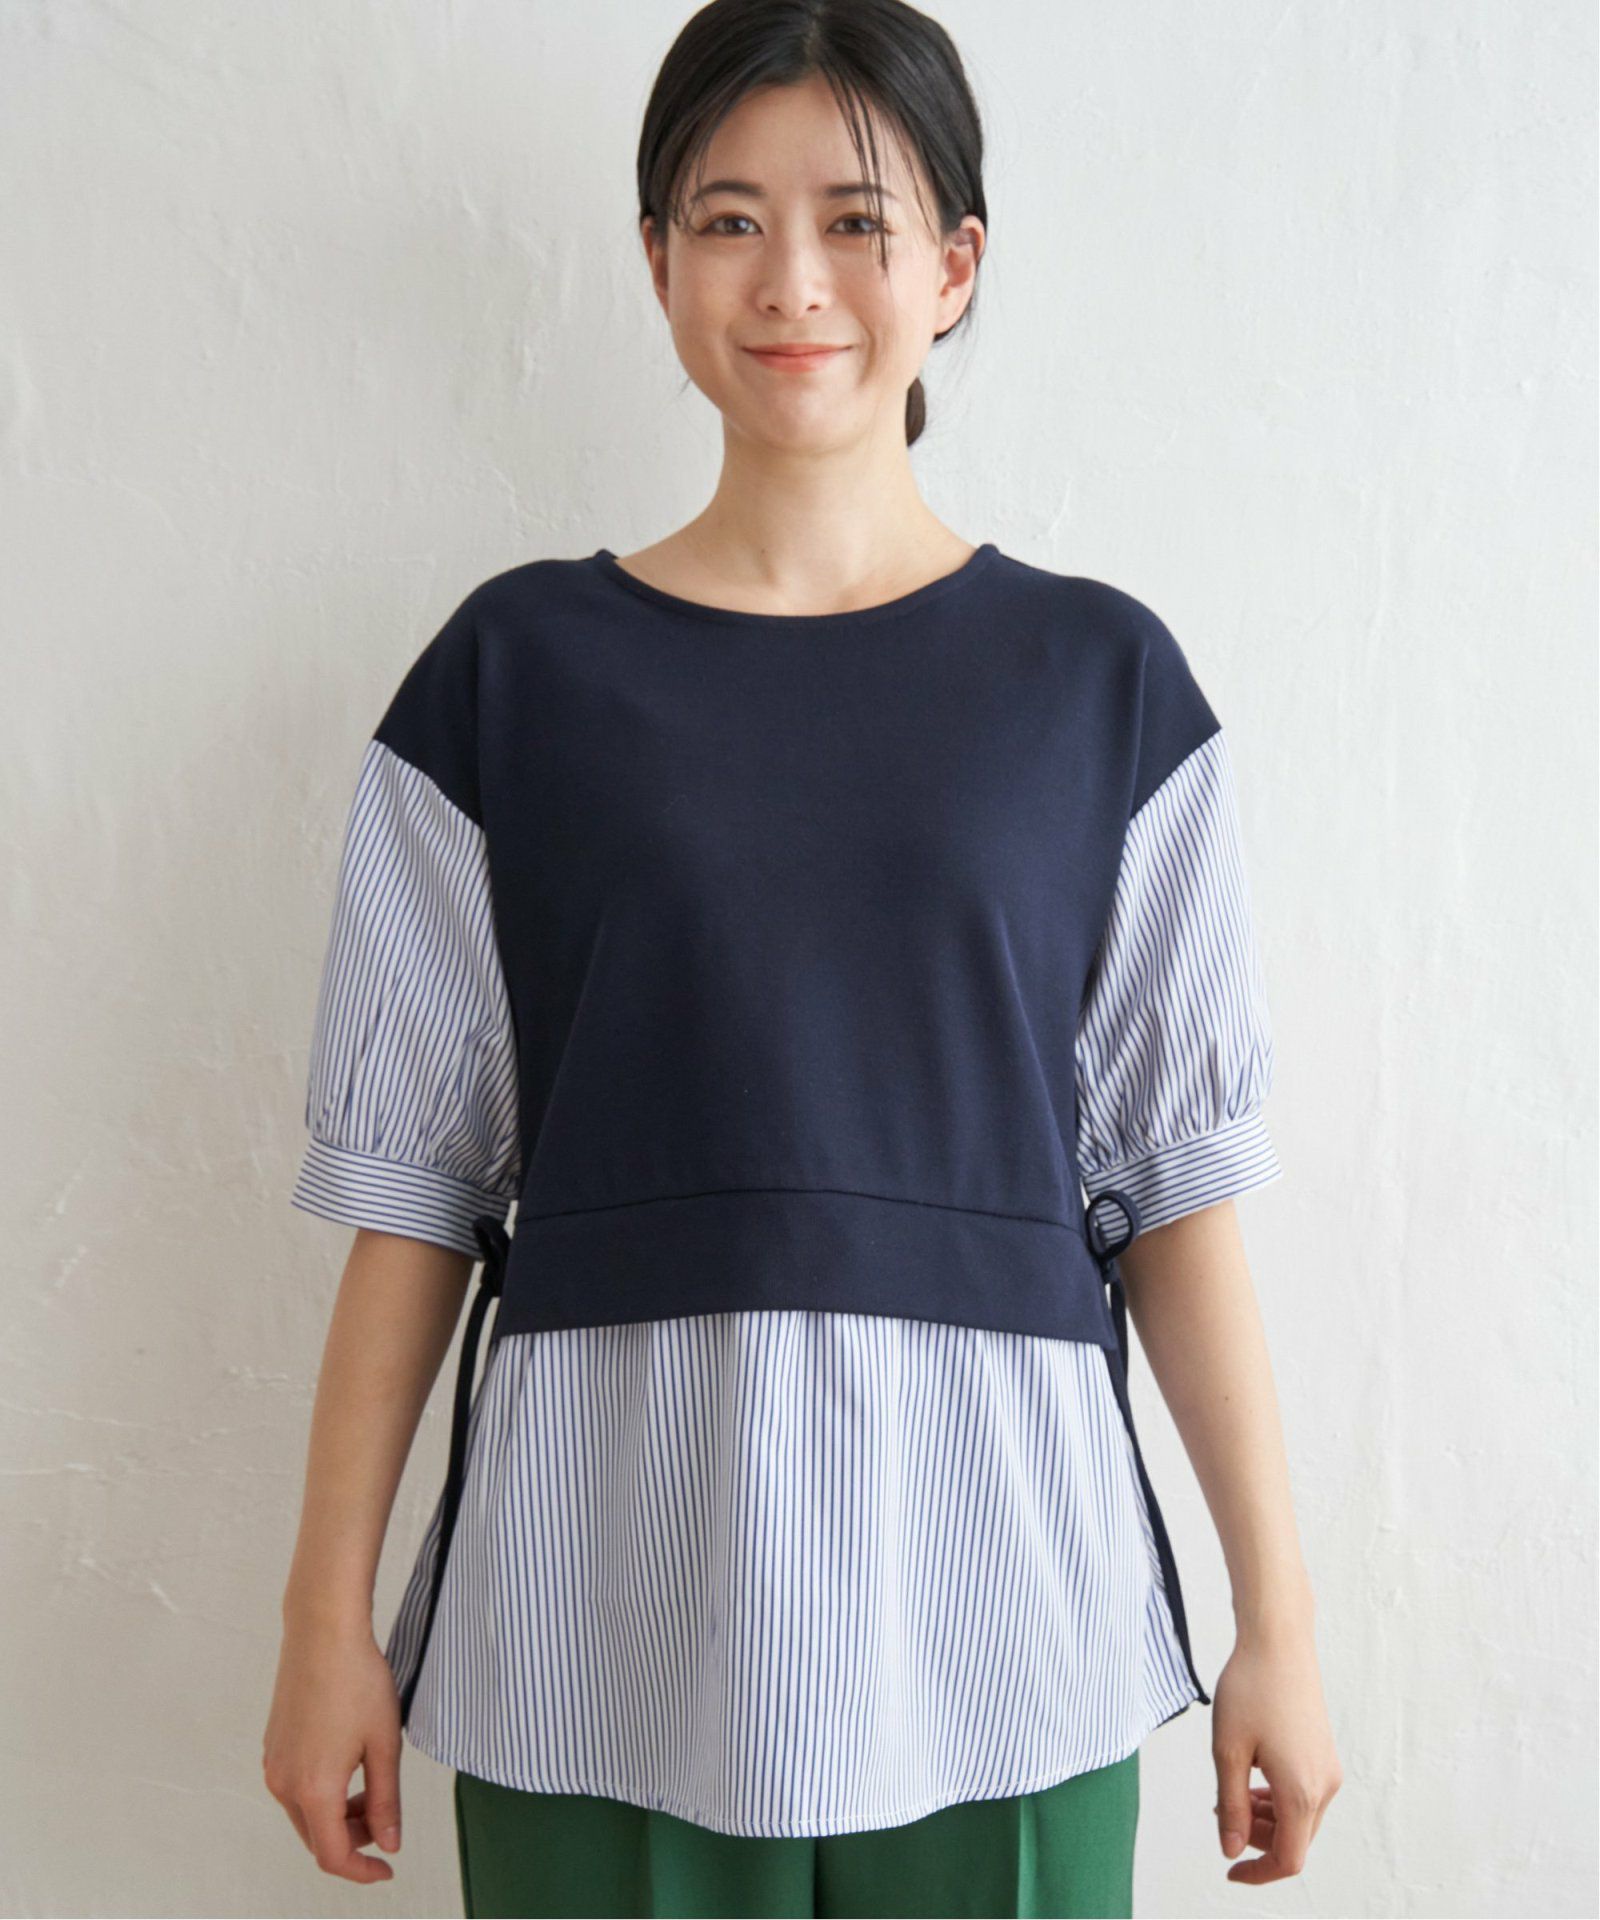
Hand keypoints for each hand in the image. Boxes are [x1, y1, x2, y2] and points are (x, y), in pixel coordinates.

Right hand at [262, 1614, 404, 1883]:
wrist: (323, 1631)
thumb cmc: (358, 1680)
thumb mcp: (385, 1743)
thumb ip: (387, 1800)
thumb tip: (390, 1843)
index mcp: (314, 1788)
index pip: (333, 1856)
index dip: (362, 1871)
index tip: (388, 1868)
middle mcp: (284, 1783)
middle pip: (317, 1839)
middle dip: (353, 1840)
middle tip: (386, 1819)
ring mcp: (274, 1765)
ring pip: (306, 1814)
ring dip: (337, 1817)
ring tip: (372, 1788)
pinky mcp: (273, 1746)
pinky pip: (296, 1788)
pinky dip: (322, 1794)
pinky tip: (349, 1766)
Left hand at [1210, 1616, 1341, 1883]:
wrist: (1279, 1641)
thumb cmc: (1249, 1688)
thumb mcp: (1227, 1749)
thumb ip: (1231, 1805)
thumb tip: (1232, 1850)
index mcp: (1301, 1790)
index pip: (1288, 1859)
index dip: (1257, 1874)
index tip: (1229, 1870)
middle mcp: (1323, 1785)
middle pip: (1294, 1840)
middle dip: (1257, 1840)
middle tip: (1221, 1811)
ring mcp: (1328, 1769)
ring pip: (1300, 1818)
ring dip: (1266, 1819)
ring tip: (1231, 1792)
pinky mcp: (1324, 1753)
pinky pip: (1304, 1794)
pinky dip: (1278, 1799)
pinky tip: (1253, 1776)